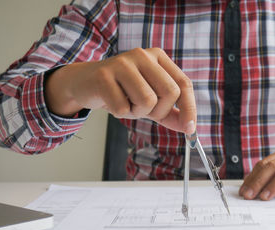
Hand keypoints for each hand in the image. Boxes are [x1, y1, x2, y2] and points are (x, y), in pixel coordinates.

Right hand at [45, 48, 195, 133]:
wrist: (84, 84)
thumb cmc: (122, 91)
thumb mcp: (151, 102)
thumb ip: (171, 113)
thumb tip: (189, 128)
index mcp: (158, 57)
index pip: (183, 83)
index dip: (189, 108)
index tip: (189, 128)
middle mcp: (143, 55)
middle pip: (169, 92)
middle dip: (159, 111)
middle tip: (143, 111)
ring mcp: (122, 62)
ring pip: (147, 100)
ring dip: (137, 112)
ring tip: (125, 104)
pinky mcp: (103, 75)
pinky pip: (123, 108)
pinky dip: (119, 113)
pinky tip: (111, 102)